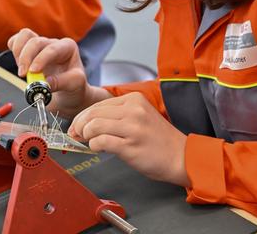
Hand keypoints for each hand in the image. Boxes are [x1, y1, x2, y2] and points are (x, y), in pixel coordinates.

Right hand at [7, 28, 110, 117]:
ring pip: (24, 36)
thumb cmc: (74, 86)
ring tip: (23, 71)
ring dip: (19, 53)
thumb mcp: (75, 85)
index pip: (52, 49)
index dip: (40, 59)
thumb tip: (44, 83)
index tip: (32, 71)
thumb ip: (61, 82)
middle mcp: (53, 43)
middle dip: (26, 57)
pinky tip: (19, 64)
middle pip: (35, 41)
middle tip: (23, 75)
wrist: (69, 92)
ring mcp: (40, 45)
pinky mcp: (28, 50)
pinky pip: (16, 41)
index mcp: (68, 47)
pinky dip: (14, 49)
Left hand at [69, 92, 189, 186]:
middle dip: (79, 125)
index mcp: (134, 99)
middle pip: (93, 113)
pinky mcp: (130, 145)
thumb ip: (117, 115)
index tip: (76, 125)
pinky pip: (101, 141)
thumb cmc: (158, 140)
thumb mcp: (140, 116)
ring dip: (85, 135)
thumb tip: (87, 122)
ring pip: (94, 125)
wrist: (181, 157)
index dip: (83, 116)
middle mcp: (133, 110)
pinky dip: (94, 145)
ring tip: (87, 142)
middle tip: (75, 135)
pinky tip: (98, 149)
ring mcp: (132, 127)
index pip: (99, 104)